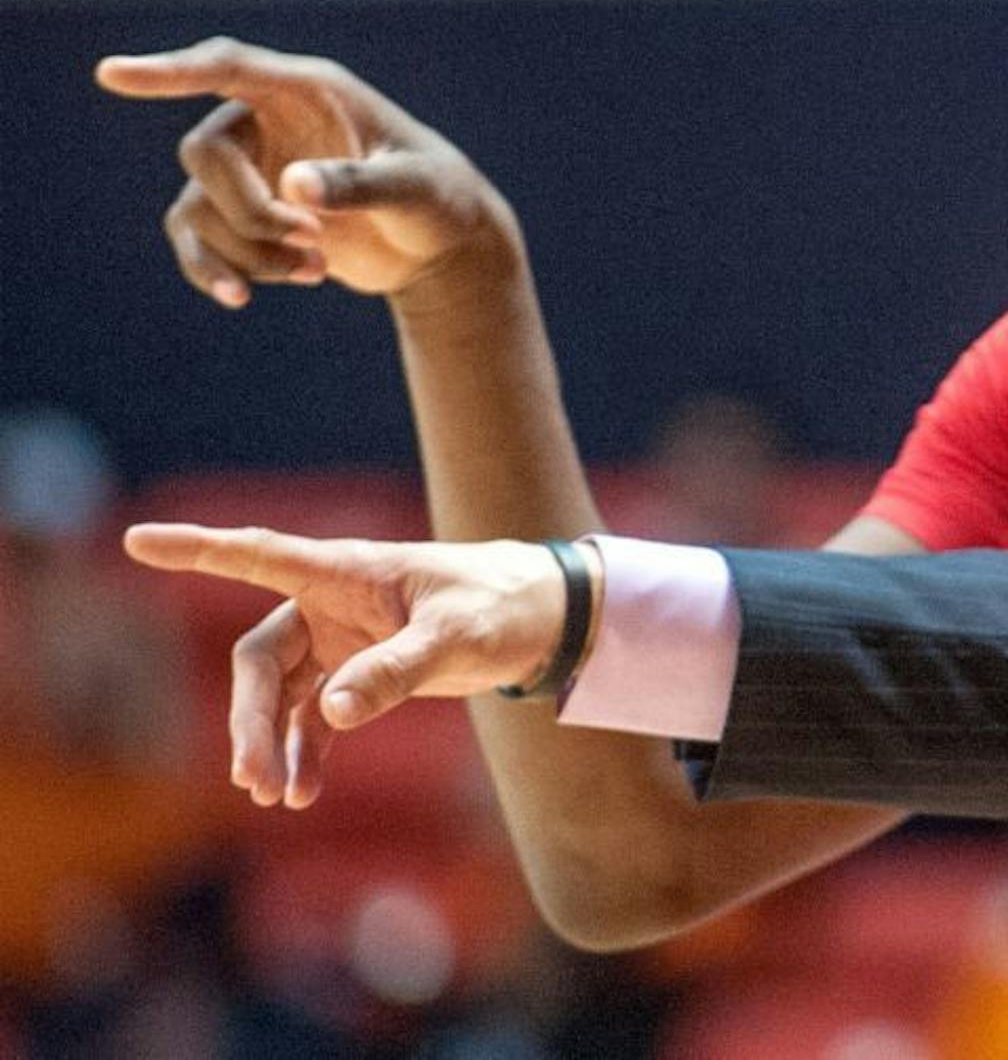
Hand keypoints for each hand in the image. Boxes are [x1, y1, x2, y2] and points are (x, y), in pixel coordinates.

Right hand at [96, 37, 515, 305]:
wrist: (439, 247)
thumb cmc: (439, 200)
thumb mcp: (416, 190)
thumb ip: (361, 184)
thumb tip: (294, 188)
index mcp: (311, 91)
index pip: (227, 66)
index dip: (169, 71)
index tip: (111, 75)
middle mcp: (268, 120)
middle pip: (204, 152)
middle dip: (248, 209)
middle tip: (311, 240)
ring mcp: (251, 167)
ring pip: (199, 205)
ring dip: (247, 249)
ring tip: (313, 269)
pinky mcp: (244, 213)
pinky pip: (193, 238)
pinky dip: (216, 271)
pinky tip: (244, 298)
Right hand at [123, 522, 569, 807]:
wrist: (541, 618)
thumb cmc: (499, 606)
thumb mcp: (456, 637)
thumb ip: (397, 670)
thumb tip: (331, 713)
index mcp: (345, 571)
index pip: (257, 555)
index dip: (198, 549)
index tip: (137, 540)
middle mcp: (330, 602)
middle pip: (261, 659)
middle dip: (250, 719)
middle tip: (254, 780)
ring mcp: (341, 640)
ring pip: (280, 695)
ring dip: (271, 744)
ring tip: (278, 797)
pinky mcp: (360, 673)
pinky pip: (312, 716)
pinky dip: (304, 751)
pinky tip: (303, 791)